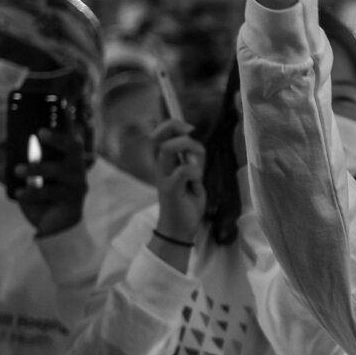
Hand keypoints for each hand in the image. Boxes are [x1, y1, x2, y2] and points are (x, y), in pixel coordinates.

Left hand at [0, 126, 91, 238]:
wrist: (53, 230)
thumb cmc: (41, 199)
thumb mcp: (21, 179)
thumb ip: (8, 163)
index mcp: (67, 159)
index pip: (69, 137)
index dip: (64, 124)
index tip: (51, 114)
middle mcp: (76, 169)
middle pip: (74, 147)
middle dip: (58, 138)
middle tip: (40, 133)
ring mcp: (77, 185)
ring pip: (61, 170)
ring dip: (38, 168)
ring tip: (19, 170)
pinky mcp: (72, 202)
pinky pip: (52, 193)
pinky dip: (33, 192)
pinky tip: (19, 193)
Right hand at [151, 118, 206, 240]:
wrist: (180, 229)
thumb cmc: (186, 202)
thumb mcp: (193, 176)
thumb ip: (193, 160)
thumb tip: (196, 143)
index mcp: (165, 163)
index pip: (158, 136)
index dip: (171, 125)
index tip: (189, 128)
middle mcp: (161, 168)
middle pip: (160, 137)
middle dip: (178, 130)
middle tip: (193, 139)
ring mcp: (164, 178)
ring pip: (168, 149)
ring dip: (189, 150)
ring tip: (197, 167)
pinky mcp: (170, 189)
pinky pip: (184, 171)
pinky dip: (196, 174)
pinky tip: (197, 187)